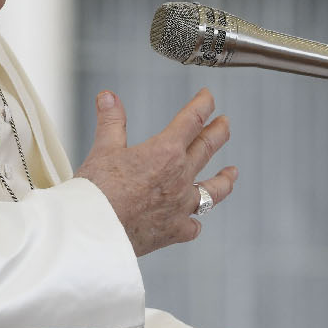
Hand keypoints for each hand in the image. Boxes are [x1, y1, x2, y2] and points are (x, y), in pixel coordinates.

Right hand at [75, 89, 236, 255]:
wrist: (94, 230)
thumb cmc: (96, 190)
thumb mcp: (103, 148)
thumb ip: (111, 121)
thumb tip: (108, 97)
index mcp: (165, 152)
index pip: (192, 120)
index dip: (203, 104)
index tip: (208, 96)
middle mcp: (180, 177)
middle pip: (207, 149)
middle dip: (218, 132)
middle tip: (225, 123)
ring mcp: (181, 206)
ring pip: (214, 191)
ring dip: (225, 179)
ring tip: (232, 172)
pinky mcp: (175, 230)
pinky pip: (193, 225)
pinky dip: (194, 221)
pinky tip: (194, 220)